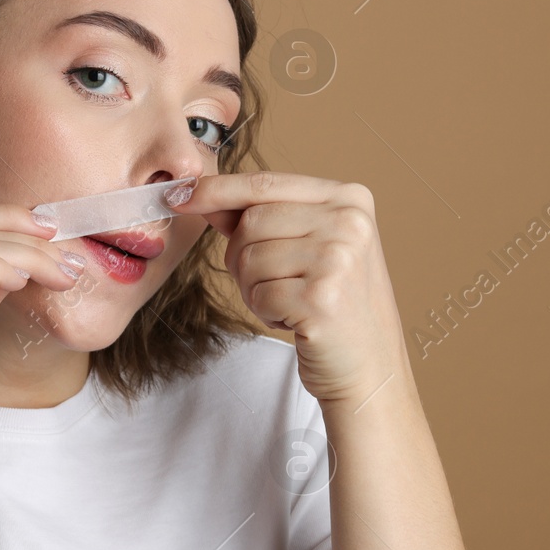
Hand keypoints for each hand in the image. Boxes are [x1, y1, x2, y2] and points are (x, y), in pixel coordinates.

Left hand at [166, 171, 408, 407]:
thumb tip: (200, 195)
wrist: (370, 365)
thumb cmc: (335, 305)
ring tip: (291, 302)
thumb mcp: (309, 246)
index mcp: (348, 198)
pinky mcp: (322, 299)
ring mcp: (338, 259)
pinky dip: (265, 311)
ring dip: (255, 288)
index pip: (264, 184)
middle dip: (243, 257)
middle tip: (275, 283)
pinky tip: (296, 320)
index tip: (179, 196)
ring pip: (248, 259)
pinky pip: (257, 294)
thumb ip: (262, 216)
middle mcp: (348, 222)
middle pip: (251, 222)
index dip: (217, 190)